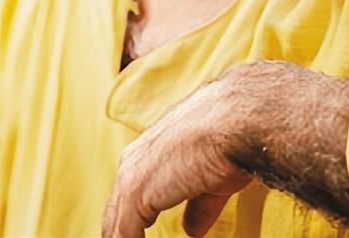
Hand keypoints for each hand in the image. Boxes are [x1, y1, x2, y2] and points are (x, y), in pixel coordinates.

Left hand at [102, 80, 251, 237]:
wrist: (233, 122)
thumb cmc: (230, 138)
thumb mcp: (214, 180)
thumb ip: (199, 206)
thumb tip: (192, 230)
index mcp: (150, 149)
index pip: (128, 193)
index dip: (131, 220)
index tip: (139, 234)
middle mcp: (134, 159)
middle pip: (115, 210)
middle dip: (121, 232)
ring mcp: (131, 175)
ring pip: (115, 223)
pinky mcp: (135, 192)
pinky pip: (123, 234)